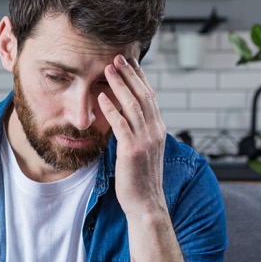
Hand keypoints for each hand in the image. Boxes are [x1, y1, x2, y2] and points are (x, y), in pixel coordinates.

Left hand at [99, 56, 167, 216]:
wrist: (146, 204)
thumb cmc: (140, 179)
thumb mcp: (144, 151)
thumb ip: (139, 133)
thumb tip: (128, 119)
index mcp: (158, 129)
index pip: (150, 97)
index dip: (140, 78)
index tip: (131, 63)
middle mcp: (155, 131)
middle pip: (143, 95)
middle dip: (130, 75)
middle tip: (117, 57)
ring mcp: (145, 140)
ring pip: (132, 105)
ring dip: (119, 85)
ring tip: (108, 69)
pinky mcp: (132, 150)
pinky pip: (121, 124)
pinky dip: (111, 108)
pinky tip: (101, 97)